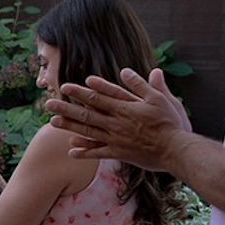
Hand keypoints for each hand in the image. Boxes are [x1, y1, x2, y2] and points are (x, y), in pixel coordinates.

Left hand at [47, 68, 190, 168]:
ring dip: (69, 126)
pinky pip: (98, 152)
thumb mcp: (158, 98)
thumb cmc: (169, 122)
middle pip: (86, 113)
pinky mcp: (119, 153)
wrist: (175, 149)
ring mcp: (116, 139)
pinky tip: (71, 151)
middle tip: (48, 103)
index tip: (67, 86)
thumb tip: (125, 71)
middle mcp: (116, 122)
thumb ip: (140, 85)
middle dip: (66, 107)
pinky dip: (84, 152)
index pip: (98, 97)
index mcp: (124, 108)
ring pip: (87, 131)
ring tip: (53, 122)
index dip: (81, 91)